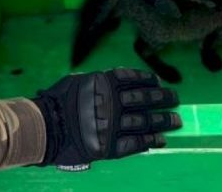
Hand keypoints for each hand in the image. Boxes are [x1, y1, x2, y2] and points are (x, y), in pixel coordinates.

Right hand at [32, 68, 181, 170]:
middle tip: (175, 98)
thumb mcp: (77, 81)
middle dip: (163, 98)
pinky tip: (161, 139)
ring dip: (163, 120)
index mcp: (104, 83)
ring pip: (145, 121)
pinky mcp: (111, 145)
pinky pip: (136, 143)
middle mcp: (112, 102)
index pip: (133, 78)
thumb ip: (98, 79)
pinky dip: (150, 141)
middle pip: (144, 98)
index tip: (159, 81)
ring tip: (176, 120)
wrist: (45, 128)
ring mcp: (113, 124)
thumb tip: (115, 76)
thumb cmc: (57, 102)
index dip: (148, 80)